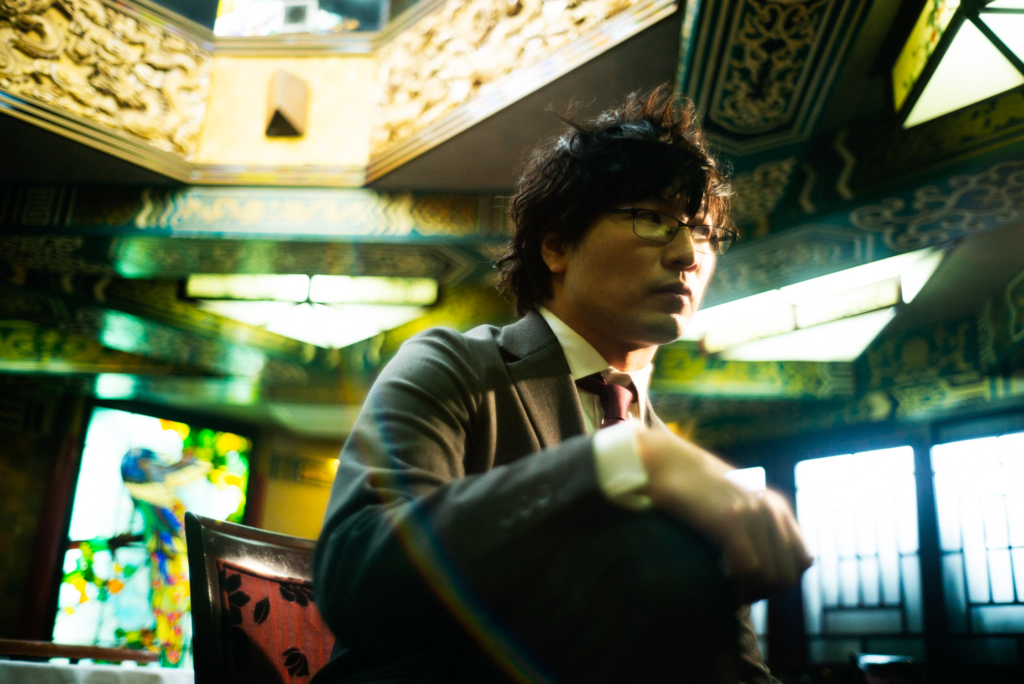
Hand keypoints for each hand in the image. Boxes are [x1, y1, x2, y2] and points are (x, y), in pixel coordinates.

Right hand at [636, 428, 812, 602]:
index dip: (780, 581)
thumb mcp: (734, 502)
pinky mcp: (731, 521)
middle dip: (765, 593)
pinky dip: (737, 586)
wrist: (665, 462)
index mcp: (777, 508)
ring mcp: (753, 514)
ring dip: (751, 593)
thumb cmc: (691, 488)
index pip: (802, 561)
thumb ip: (753, 524)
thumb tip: (760, 566)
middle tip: (738, 594)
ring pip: (772, 577)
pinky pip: (749, 569)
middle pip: (789, 574)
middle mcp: (772, 511)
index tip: (752, 586)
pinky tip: (720, 586)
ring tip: (728, 592)